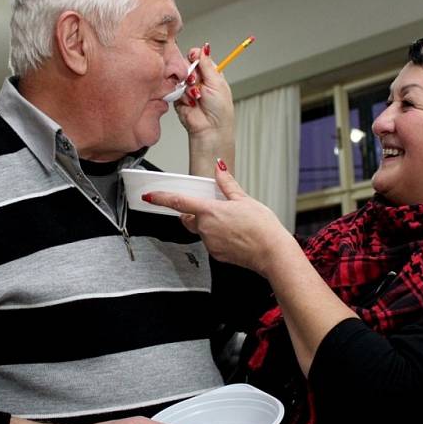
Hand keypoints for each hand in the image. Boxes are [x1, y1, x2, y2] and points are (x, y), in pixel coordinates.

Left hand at [145, 163, 293, 276]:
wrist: (272, 254)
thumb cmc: (262, 228)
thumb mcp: (245, 200)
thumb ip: (227, 184)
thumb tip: (219, 168)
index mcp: (210, 212)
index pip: (178, 203)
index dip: (161, 198)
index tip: (149, 196)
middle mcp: (206, 229)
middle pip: (189, 219)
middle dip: (194, 213)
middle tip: (212, 208)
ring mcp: (210, 244)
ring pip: (201, 231)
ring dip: (208, 225)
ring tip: (231, 223)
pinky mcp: (217, 255)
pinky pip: (211, 242)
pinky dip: (217, 236)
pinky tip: (234, 234)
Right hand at [176, 45, 234, 175]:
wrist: (210, 128)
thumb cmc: (219, 109)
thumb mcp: (216, 82)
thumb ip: (207, 64)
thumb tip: (205, 47)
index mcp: (210, 74)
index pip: (199, 57)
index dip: (195, 56)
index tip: (193, 56)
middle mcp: (199, 80)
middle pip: (186, 65)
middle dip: (191, 72)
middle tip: (196, 81)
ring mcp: (188, 89)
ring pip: (180, 77)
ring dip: (188, 86)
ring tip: (197, 96)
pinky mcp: (178, 98)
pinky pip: (175, 90)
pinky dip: (182, 95)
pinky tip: (191, 102)